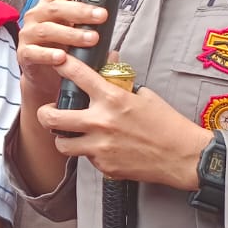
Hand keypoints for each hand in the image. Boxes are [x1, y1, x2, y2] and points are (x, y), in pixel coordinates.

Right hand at [16, 0, 108, 102]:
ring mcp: (29, 33)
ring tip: (92, 39)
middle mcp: (37, 14)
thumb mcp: (74, 30)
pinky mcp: (24, 54)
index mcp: (51, 4)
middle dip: (82, 11)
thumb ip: (87, 21)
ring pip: (48, 30)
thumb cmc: (61, 46)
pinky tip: (62, 57)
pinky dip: (49, 55)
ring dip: (72, 34)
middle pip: (58, 8)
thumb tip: (110, 15)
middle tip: (102, 15)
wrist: (42, 74)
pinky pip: (36, 53)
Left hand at [33, 52, 210, 188]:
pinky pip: (85, 158)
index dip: (62, 66)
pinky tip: (100, 147)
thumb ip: (121, 82)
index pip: (78, 76)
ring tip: (70, 134)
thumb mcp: (144, 95)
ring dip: (63, 138)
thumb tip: (110, 63)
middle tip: (48, 112)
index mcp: (112, 99)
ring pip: (62, 144)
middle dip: (45, 113)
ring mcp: (100, 147)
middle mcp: (101, 122)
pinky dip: (88, 152)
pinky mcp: (104, 166)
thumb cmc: (167, 124)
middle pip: (53, 118)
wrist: (182, 156)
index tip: (56, 62)